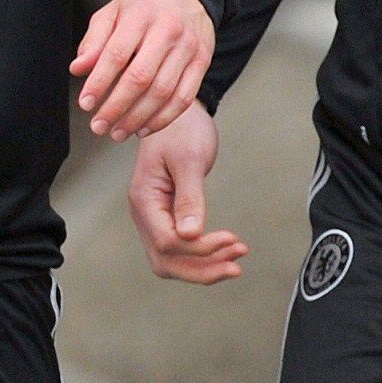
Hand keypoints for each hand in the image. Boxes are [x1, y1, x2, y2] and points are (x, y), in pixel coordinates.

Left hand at [72, 0, 213, 141]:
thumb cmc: (146, 5)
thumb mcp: (113, 11)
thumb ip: (94, 40)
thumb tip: (79, 68)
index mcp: (140, 16)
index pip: (116, 54)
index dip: (99, 83)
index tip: (86, 103)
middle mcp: (167, 31)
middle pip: (140, 78)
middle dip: (117, 107)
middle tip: (99, 125)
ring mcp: (188, 48)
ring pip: (163, 92)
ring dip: (138, 118)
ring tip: (119, 132)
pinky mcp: (202, 62)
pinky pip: (184, 97)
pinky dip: (164, 118)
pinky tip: (146, 126)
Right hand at [126, 104, 244, 284]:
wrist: (178, 113)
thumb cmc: (182, 130)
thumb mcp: (189, 160)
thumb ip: (189, 198)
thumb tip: (190, 234)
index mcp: (144, 200)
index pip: (168, 242)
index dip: (201, 248)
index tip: (232, 239)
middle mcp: (145, 214)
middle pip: (166, 261)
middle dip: (202, 269)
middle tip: (237, 265)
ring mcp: (154, 217)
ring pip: (172, 259)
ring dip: (204, 266)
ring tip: (237, 260)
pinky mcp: (167, 216)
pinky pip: (180, 247)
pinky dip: (202, 254)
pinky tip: (226, 250)